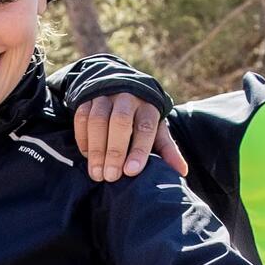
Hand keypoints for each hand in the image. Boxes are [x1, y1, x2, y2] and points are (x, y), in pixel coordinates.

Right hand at [72, 93, 186, 181]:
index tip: (131, 172)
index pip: (146, 127)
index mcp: (148, 106)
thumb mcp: (157, 129)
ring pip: (98, 120)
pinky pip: (81, 117)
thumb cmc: (141, 118)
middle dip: (115, 151)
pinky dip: (83, 139)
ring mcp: (105, 96)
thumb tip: (182, 171)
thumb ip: (167, 149)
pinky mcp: (87, 98)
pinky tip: (87, 156)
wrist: (120, 87)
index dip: (139, 150)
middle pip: (120, 121)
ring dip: (96, 149)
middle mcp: (127, 97)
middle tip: (111, 177)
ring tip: (97, 174)